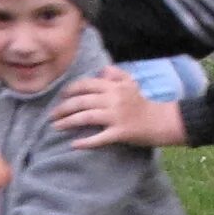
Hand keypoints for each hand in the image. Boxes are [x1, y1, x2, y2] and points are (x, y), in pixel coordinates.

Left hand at [52, 67, 185, 150]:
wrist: (161, 121)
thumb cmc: (143, 103)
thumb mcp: (131, 83)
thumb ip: (116, 74)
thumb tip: (101, 70)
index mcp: (114, 87)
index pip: (86, 85)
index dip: (70, 90)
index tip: (60, 97)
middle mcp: (113, 99)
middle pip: (81, 102)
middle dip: (63, 108)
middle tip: (52, 116)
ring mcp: (116, 117)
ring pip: (86, 118)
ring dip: (68, 122)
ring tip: (56, 127)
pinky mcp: (120, 133)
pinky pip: (100, 138)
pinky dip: (86, 142)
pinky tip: (74, 144)